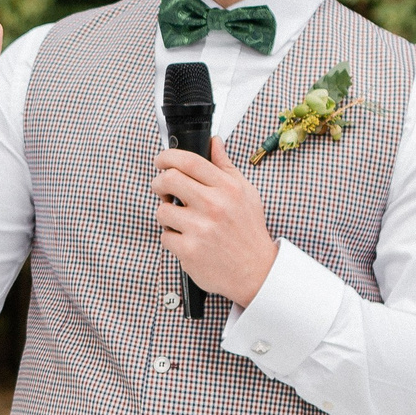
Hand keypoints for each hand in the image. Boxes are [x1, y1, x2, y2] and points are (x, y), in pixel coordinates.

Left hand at [151, 138, 278, 306]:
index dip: (168, 156)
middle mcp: (214, 206)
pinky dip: (171, 237)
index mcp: (228, 189)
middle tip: (162, 187)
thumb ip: (226, 167)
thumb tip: (214, 142)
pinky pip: (165, 235)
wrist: (256, 272)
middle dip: (159, 182)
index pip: (189, 161)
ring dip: (166, 213)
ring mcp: (201, 229)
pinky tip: (186, 239)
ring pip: (162, 209)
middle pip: (169, 179)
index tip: (161, 160)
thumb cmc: (248, 231)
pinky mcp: (189, 250)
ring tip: (179, 219)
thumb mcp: (246, 193)